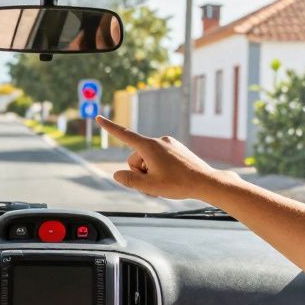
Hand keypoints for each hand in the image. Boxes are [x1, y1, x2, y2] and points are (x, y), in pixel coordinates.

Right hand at [97, 117, 231, 199]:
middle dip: (139, 172)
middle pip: (136, 157)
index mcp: (150, 147)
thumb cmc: (179, 184)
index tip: (98, 117)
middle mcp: (159, 141)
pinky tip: (172, 178)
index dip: (109, 127)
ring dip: (150, 172)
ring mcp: (169, 144)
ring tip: (165, 183)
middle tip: (154, 185)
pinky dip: (159, 169)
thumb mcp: (149, 187)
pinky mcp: (176, 149)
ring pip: (148, 160)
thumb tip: (117, 174)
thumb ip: (129, 180)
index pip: (124, 135)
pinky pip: (159, 159)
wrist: (206, 182)